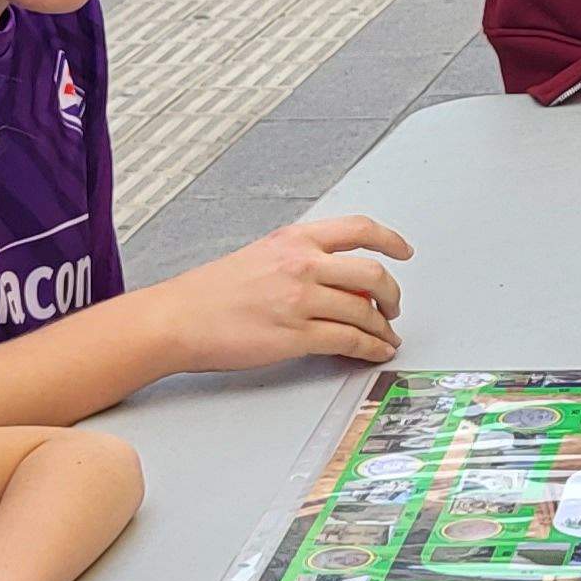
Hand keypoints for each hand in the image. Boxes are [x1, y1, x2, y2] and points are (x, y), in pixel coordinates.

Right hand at [155, 216, 415, 370]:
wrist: (177, 319)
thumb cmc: (209, 292)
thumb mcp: (260, 256)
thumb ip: (300, 259)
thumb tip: (336, 277)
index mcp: (294, 240)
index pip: (358, 229)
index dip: (390, 240)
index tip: (403, 251)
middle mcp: (302, 264)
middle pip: (372, 274)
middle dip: (392, 294)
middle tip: (394, 307)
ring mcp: (301, 300)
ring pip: (364, 311)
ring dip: (384, 328)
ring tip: (386, 337)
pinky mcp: (296, 335)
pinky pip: (349, 341)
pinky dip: (370, 348)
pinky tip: (373, 351)